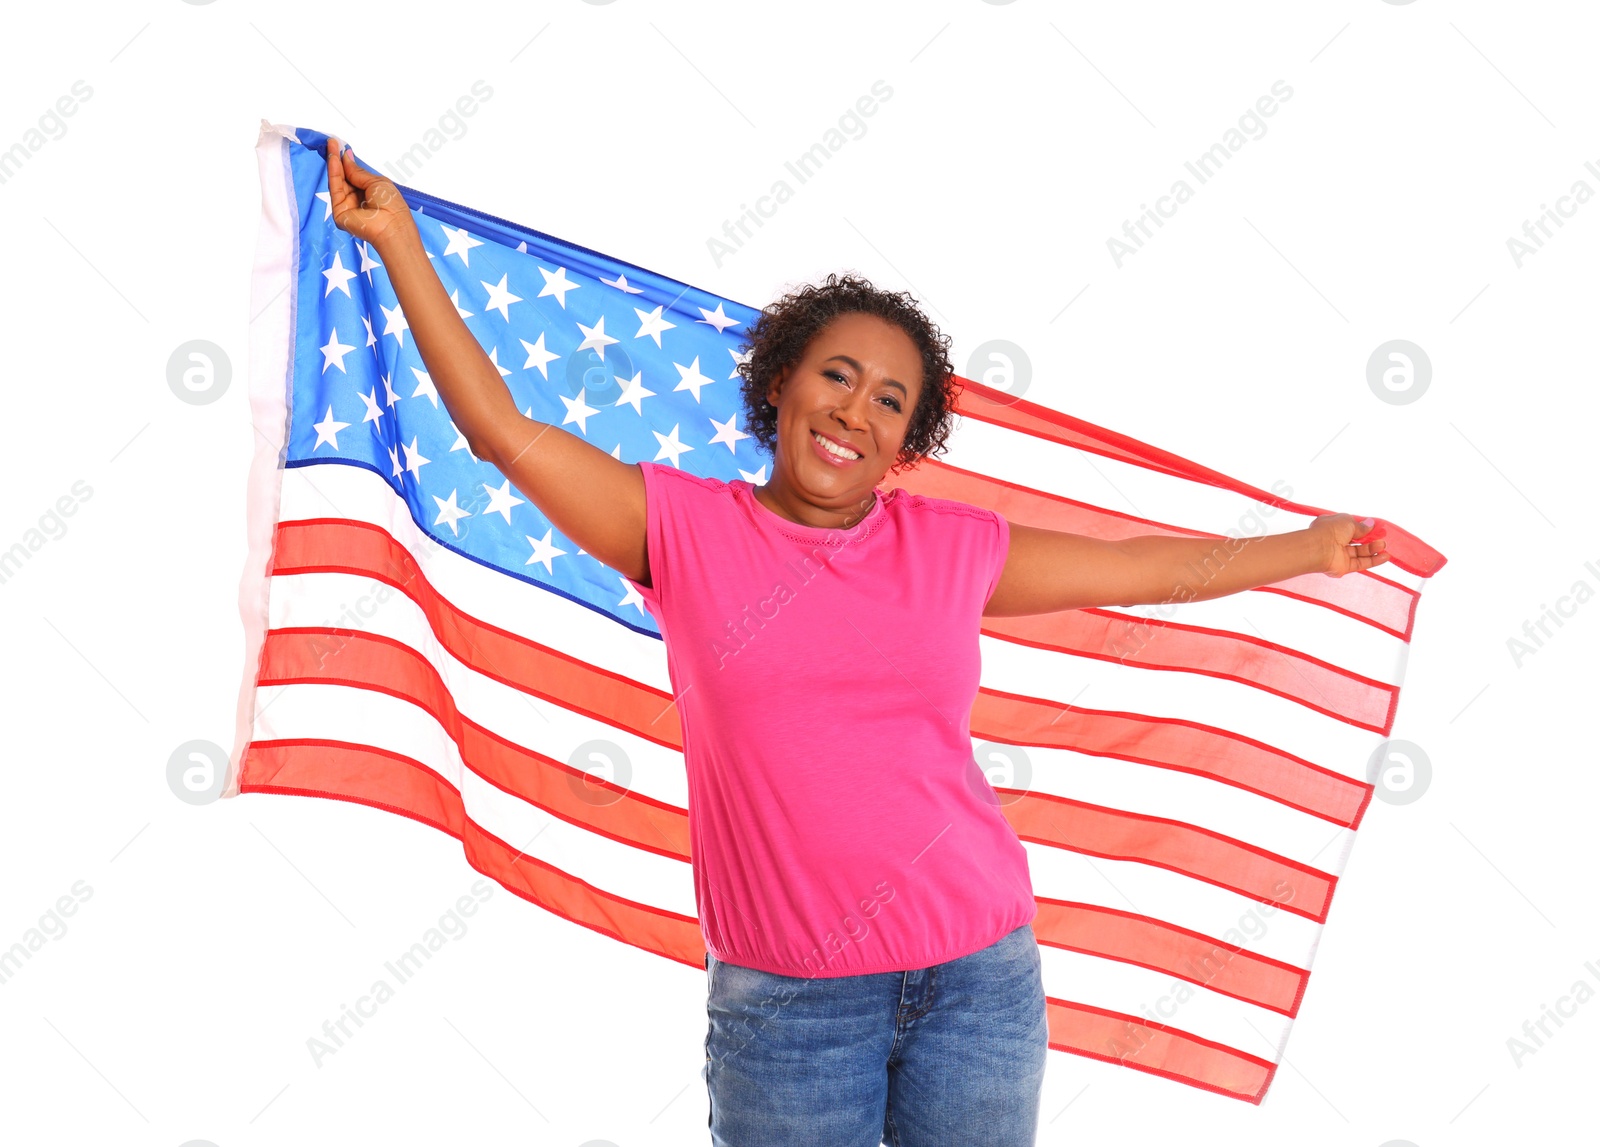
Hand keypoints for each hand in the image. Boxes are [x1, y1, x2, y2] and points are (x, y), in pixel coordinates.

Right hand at [324, 135, 415, 249]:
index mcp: (370, 193)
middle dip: (338, 159)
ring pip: (338, 181)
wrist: (391, 226)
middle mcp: (358, 199)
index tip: (340, 146)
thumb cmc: (391, 205)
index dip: (347, 161)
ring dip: (334, 163)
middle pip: (344, 177)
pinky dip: (333, 173)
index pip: (355, 175)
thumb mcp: (376, 181)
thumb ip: (357, 171)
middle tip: (332, 142)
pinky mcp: (339, 212)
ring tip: (331, 146)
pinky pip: (335, 189)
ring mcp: (348, 206)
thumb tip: (346, 156)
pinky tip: (333, 160)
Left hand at [1311, 513, 1389, 576]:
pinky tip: (1385, 556)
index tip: (1376, 528)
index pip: (1350, 528)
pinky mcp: (1344, 567)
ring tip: (1384, 545)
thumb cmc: (1330, 530)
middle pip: (1356, 541)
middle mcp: (1335, 541)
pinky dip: (1373, 560)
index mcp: (1333, 527)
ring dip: (1373, 549)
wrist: (1319, 548)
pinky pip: (1361, 563)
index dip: (1363, 528)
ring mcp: (1339, 555)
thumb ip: (1361, 526)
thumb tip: (1370, 524)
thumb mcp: (1348, 522)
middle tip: (1382, 538)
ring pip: (1359, 552)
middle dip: (1370, 540)